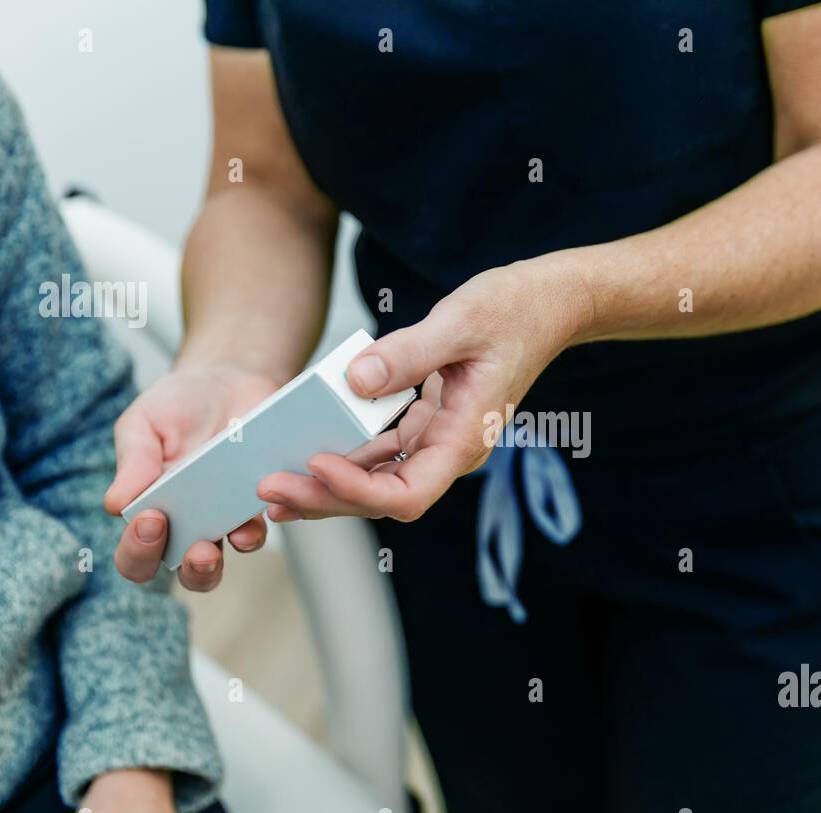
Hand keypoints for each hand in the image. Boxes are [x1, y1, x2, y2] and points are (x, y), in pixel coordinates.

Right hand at [105, 362, 279, 590]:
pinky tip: (268, 500)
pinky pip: (265, 524)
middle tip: (201, 551)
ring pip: (231, 558)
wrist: (228, 379)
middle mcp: (188, 524)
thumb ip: (133, 460)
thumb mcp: (145, 423)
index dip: (139, 551)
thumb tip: (116, 504)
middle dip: (194, 571)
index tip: (151, 520)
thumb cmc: (177, 404)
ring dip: (237, 554)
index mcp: (149, 510)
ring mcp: (226, 517)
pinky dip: (266, 519)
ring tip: (240, 535)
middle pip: (186, 572)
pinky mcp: (261, 503)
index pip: (136, 555)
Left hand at [257, 253, 590, 522]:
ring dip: (327, 485)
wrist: (550, 304)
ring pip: (377, 482)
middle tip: (270, 489)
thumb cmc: (515, 310)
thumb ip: (408, 354)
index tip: (317, 464)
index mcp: (464, 439)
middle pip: (383, 499)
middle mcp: (450, 451)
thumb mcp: (461, 322)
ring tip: (274, 483)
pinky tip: (307, 451)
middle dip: (325, 498)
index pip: (408, 494)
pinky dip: (345, 457)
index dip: (358, 491)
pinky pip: (381, 454)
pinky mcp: (427, 425)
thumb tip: (354, 381)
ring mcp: (439, 441)